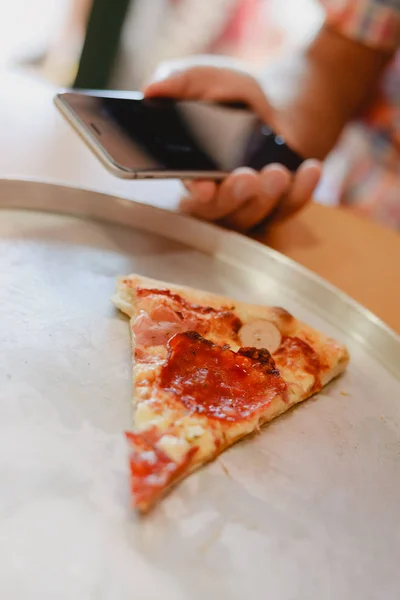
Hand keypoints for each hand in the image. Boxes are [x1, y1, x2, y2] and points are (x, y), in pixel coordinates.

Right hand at [144, 62, 321, 231]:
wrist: (280, 100)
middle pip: (220, 213)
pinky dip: (302, 191)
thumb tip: (151, 90)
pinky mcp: (282, 204)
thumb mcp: (205, 78)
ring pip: (254, 216)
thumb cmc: (234, 94)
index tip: (205, 188)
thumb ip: (177, 81)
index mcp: (192, 172)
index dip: (196, 193)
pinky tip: (309, 169)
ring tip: (276, 172)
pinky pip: (290, 208)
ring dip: (266, 198)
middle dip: (232, 198)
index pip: (188, 191)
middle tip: (245, 178)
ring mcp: (251, 204)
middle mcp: (219, 195)